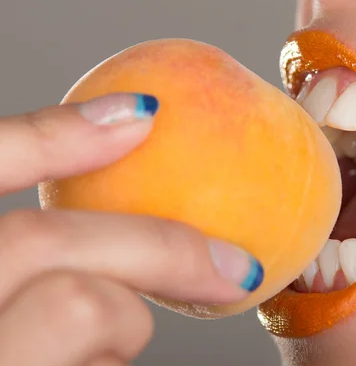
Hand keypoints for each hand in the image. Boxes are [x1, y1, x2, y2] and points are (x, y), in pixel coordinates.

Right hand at [0, 94, 262, 365]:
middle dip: (158, 246)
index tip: (145, 114)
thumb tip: (120, 184)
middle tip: (235, 268)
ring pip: (80, 305)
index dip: (52, 134)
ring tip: (119, 344)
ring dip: (125, 321)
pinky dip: (113, 359)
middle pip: (43, 244)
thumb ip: (32, 258)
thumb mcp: (5, 285)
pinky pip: (102, 364)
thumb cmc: (17, 338)